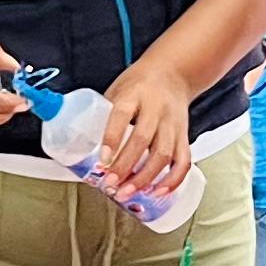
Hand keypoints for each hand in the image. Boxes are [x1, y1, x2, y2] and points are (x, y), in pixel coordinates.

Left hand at [89, 58, 195, 202]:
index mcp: (134, 94)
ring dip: (145, 178)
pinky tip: (158, 192)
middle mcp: (156, 108)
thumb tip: (81, 146)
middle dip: (125, 167)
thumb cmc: (140, 83)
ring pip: (163, 154)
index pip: (122, 114)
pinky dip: (173, 179)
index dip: (112, 138)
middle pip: (142, 140)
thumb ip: (104, 115)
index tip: (102, 159)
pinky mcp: (184, 135)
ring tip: (127, 193)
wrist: (173, 73)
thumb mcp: (118, 89)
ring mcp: (172, 123)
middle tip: (110, 185)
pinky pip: (183, 161)